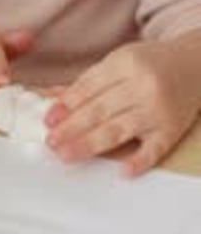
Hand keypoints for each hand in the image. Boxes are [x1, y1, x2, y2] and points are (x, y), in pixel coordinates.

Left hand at [44, 35, 200, 176]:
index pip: (90, 87)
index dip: (67, 104)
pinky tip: (121, 171)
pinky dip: (139, 160)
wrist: (194, 65)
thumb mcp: (118, 62)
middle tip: (51, 142)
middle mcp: (142, 86)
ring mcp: (158, 110)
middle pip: (100, 110)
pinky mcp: (172, 130)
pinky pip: (155, 148)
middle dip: (71, 127)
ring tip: (66, 154)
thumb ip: (87, 82)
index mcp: (125, 63)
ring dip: (89, 144)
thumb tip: (51, 98)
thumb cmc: (149, 63)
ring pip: (119, 130)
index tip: (48, 120)